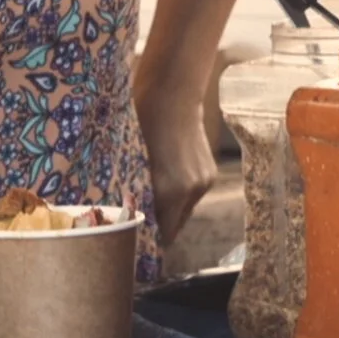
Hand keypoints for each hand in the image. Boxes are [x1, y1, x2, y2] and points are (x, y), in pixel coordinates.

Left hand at [136, 85, 216, 246]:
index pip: (162, 236)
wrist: (172, 95)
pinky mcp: (210, 174)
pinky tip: (167, 180)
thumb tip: (128, 214)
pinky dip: (180, 194)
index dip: (148, 241)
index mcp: (168, 191)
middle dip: (158, 227)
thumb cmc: (140, 123)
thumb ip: (134, 191)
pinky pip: (192, 195)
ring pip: (184, 211)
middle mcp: (190, 192)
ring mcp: (203, 183)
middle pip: (174, 227)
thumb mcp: (130, 162)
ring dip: (169, 210)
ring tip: (152, 199)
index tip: (134, 242)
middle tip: (139, 223)